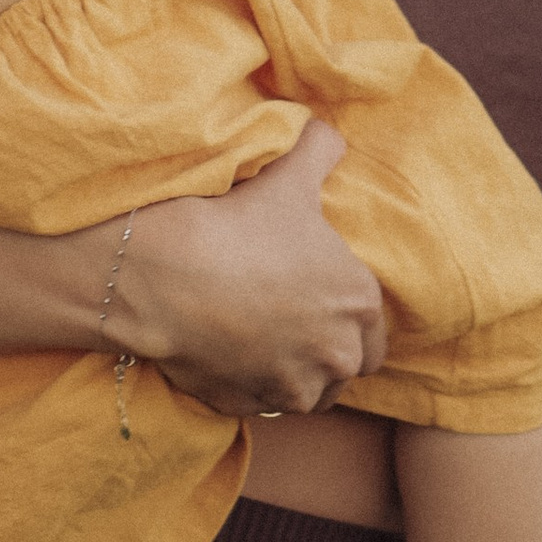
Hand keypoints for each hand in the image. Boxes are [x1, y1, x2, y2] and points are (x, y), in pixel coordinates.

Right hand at [111, 122, 384, 413]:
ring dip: (294, 374)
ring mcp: (290, 389)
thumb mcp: (288, 175)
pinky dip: (249, 386)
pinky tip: (228, 354)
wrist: (165, 274)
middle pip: (346, 367)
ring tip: (263, 343)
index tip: (321, 301)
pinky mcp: (246, 406)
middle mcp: (335, 356)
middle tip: (295, 324)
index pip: (376, 330)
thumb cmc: (236, 223)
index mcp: (359, 304)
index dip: (349, 316)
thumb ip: (320, 148)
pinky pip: (257, 403)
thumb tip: (330, 135)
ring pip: (306, 393)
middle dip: (327, 351)